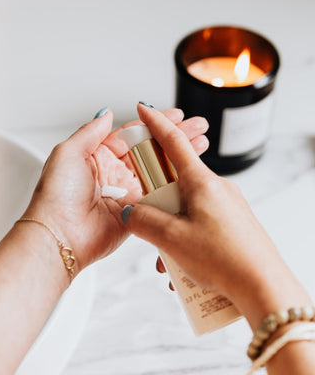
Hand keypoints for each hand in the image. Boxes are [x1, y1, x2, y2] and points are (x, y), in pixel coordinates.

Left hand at [24, 107, 208, 272]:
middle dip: (176, 138)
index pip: (134, 134)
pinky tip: (191, 174)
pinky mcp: (136, 211)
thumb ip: (90, 131)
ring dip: (181, 159)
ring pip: (160, 171)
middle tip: (197, 128)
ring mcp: (126, 193)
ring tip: (201, 145)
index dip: (156, 124)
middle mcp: (115, 173)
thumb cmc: (56, 195)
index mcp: (99, 156)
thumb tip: (106, 113)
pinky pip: (159, 196)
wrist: (59, 236)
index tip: (176, 115)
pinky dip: (175, 185)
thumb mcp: (68, 152)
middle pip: (152, 151)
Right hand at [122, 105, 310, 329]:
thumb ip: (144, 221)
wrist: (264, 287)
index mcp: (201, 182)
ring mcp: (227, 205)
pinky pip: (200, 223)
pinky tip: (185, 268)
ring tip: (170, 262)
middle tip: (150, 226)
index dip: (156, 123)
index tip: (144, 108)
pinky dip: (187, 241)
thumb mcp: (173, 239)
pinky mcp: (232, 223)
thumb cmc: (225, 259)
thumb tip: (131, 213)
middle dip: (157, 204)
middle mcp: (216, 188)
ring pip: (186, 208)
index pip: (173, 142)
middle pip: (175, 182)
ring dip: (171, 232)